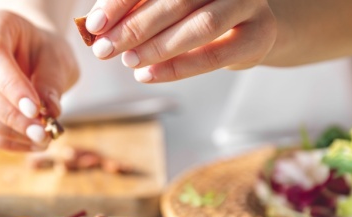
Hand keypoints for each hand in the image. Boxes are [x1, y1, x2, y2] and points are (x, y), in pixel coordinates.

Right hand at [0, 9, 78, 150]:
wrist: (30, 56)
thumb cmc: (42, 52)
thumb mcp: (57, 57)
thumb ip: (52, 81)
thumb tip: (50, 111)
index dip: (10, 85)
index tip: (35, 110)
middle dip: (11, 115)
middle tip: (42, 132)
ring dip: (6, 132)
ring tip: (39, 140)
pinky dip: (2, 142)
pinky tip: (27, 145)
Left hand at [84, 0, 275, 82]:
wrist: (253, 27)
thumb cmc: (197, 13)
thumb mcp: (167, 5)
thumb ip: (137, 10)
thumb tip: (96, 27)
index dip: (120, 2)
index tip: (93, 24)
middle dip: (134, 27)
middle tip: (104, 49)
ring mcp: (247, 2)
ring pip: (200, 25)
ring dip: (157, 46)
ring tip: (127, 61)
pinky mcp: (258, 35)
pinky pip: (214, 54)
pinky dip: (177, 68)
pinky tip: (147, 75)